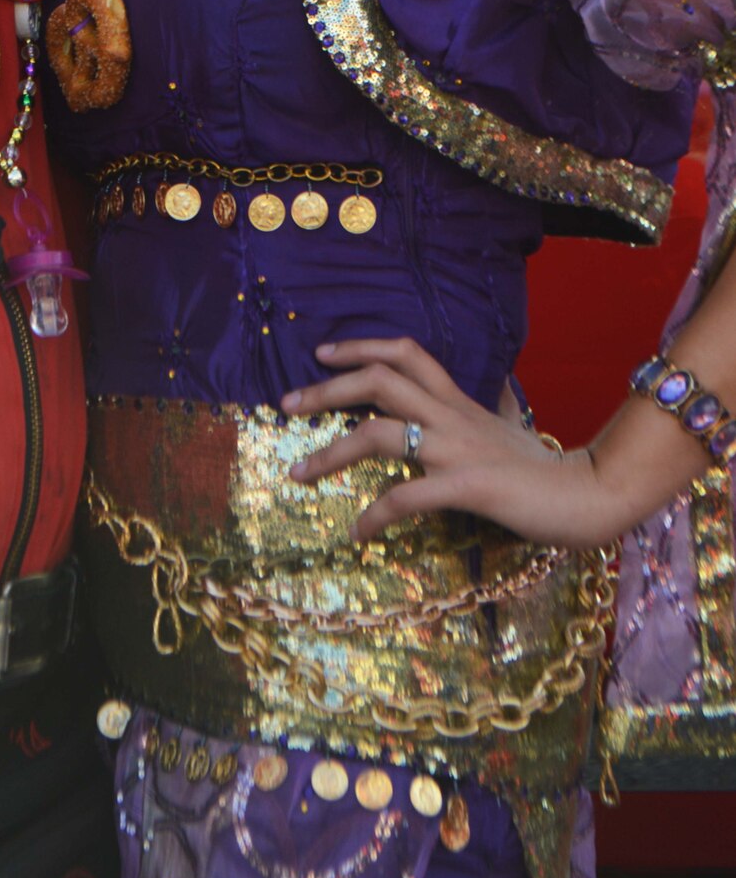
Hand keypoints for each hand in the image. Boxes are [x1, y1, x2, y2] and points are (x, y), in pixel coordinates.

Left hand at [283, 337, 626, 547]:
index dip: (361, 346)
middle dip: (326, 388)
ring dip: (331, 452)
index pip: (405, 353)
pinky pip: (409, 496)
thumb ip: (501, 409)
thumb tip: (505, 391)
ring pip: (380, 433)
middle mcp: (452, 416)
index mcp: (458, 401)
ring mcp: (458, 449)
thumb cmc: (548, 468)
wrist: (592, 495)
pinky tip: (358, 531)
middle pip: (379, 380)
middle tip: (285, 405)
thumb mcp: (515, 430)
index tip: (322, 352)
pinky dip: (376, 512)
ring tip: (298, 474)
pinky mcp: (469, 486)